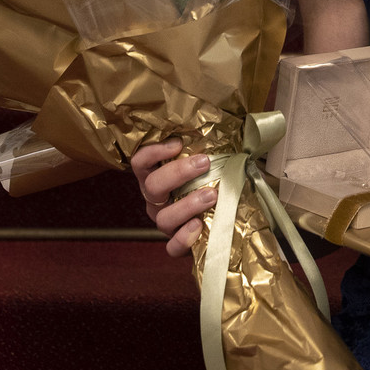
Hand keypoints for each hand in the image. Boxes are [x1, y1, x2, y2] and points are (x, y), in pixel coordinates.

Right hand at [131, 137, 216, 257]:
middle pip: (152, 186)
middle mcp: (156, 200)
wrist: (228, 214)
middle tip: (205, 163)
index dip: (153, 151)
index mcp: (157, 176)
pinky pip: (172, 247)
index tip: (178, 143)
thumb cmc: (215, 179)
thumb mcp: (209, 161)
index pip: (141, 162)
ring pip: (163, 217)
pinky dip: (184, 238)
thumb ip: (207, 147)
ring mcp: (165, 222)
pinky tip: (199, 225)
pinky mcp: (178, 243)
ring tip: (212, 194)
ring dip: (187, 205)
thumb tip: (221, 123)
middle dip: (177, 173)